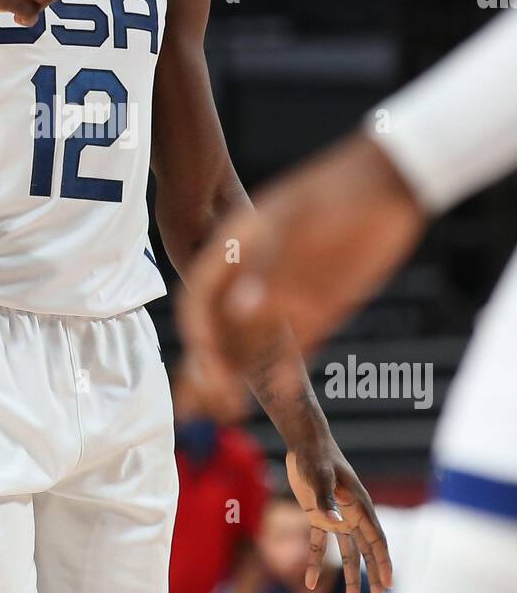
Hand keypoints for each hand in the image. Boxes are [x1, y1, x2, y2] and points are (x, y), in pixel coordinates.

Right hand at [178, 131, 425, 400]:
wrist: (394, 184)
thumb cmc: (338, 190)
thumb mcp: (297, 221)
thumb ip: (267, 265)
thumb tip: (238, 310)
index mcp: (240, 246)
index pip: (203, 294)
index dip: (198, 328)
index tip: (202, 359)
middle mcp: (258, 274)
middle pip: (222, 325)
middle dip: (211, 363)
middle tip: (208, 401)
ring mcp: (289, 292)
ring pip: (254, 341)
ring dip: (240, 373)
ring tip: (230, 409)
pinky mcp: (322, 306)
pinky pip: (297, 345)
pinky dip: (286, 369)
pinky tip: (281, 390)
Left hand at [287, 444, 391, 592]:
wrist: (307, 443)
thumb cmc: (317, 457)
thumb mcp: (320, 476)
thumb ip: (325, 500)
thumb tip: (333, 523)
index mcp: (359, 507)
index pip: (376, 540)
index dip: (384, 563)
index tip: (389, 585)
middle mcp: (352, 516)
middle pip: (367, 553)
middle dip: (374, 579)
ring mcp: (337, 518)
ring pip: (348, 555)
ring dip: (350, 579)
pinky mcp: (318, 516)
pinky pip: (318, 545)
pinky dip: (314, 563)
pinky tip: (308, 583)